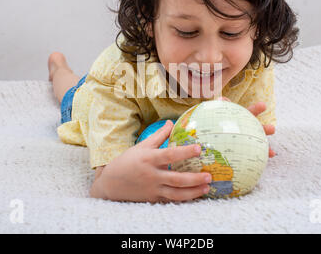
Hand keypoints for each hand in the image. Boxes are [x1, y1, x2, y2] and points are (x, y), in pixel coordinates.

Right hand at [90, 120, 211, 202]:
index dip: (185, 152)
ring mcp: (153, 188)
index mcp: (149, 159)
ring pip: (176, 193)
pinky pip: (171, 200)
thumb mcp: (141, 146)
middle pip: (176, 179)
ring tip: (206, 188)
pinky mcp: (153, 198)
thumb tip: (172, 122)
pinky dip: (184, 199)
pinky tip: (195, 195)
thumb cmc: (128, 161)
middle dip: (194, 178)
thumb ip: (158, 135)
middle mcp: (152, 175)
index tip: (199, 148)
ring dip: (193, 192)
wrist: (111, 183)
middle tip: (209, 175)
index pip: (169, 155)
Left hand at [216, 97, 275, 157]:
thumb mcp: (215, 115)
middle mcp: (246, 130)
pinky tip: (259, 165)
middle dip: (266, 130)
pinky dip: (256, 161)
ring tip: (272, 152)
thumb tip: (221, 99)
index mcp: (241, 119)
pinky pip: (251, 157)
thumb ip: (219, 107)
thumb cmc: (215, 125)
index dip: (256, 109)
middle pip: (258, 129)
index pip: (250, 112)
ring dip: (265, 148)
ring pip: (257, 145)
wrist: (213, 140)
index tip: (263, 106)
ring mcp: (246, 141)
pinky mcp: (243, 153)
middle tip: (272, 129)